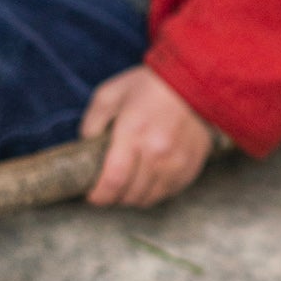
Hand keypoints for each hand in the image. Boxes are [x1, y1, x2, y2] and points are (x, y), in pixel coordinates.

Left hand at [81, 66, 213, 206]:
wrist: (195, 81)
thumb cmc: (149, 85)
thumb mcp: (110, 93)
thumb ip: (92, 121)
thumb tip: (85, 145)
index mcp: (133, 133)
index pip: (113, 180)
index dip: (99, 196)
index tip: (92, 195)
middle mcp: (157, 152)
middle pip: (130, 194)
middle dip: (113, 197)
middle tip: (107, 188)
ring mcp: (176, 162)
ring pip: (149, 198)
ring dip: (133, 197)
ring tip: (127, 186)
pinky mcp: (191, 166)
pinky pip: (168, 193)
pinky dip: (154, 192)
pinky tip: (147, 180)